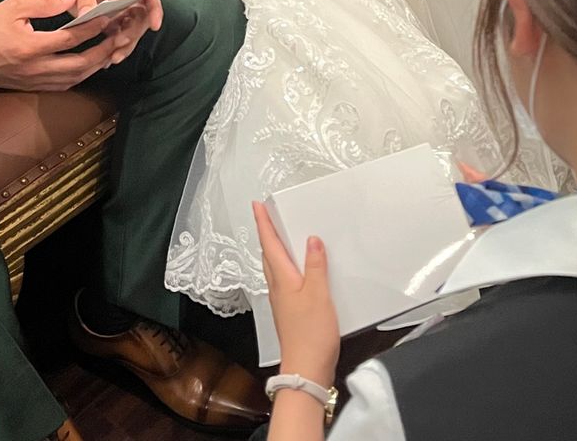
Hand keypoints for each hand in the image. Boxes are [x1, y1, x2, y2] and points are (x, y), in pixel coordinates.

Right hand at [0, 0, 132, 90]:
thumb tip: (72, 0)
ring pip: (73, 79)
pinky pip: (62, 85)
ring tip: (109, 52)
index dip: (91, 28)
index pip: (70, 38)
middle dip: (101, 52)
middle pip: (78, 65)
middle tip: (117, 39)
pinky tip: (88, 66)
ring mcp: (33, 81)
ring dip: (94, 67)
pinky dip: (79, 76)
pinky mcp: (31, 87)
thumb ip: (44, 4)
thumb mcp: (12, 7)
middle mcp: (35, 68)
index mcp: (30, 47)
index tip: (107, 17)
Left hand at [46, 0, 162, 55]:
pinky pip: (115, 35)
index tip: (154, 25)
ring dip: (124, 45)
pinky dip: (112, 47)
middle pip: (139, 18)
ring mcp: (117, 9)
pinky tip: (106, 58)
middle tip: (119, 45)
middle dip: (133, 34)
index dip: (154, 10)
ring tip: (112, 58)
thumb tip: (88, 14)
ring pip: (129, 30)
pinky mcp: (107, 20)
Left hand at [252, 201, 339, 387]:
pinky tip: (297, 270)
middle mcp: (277, 288)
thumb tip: (311, 240)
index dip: (263, 223)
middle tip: (267, 216)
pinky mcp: (289, 311)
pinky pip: (284, 280)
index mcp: (282, 278)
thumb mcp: (319, 294)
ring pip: (274, 267)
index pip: (269, 243)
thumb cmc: (310, 336)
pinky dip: (286, 267)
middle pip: (268, 254)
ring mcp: (282, 301)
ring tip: (280, 236)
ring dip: (275, 249)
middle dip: (267, 233)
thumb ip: (315, 266)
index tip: (257, 205)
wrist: (306, 371)